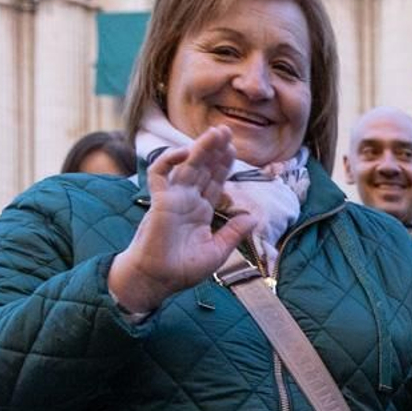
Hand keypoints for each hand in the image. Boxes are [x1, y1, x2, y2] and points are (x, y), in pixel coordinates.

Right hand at [108, 126, 253, 312]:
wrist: (157, 280)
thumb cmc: (183, 270)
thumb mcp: (218, 251)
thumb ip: (234, 233)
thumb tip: (253, 217)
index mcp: (200, 211)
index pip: (214, 181)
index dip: (223, 165)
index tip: (234, 149)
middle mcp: (187, 200)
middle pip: (203, 168)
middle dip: (214, 149)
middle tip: (227, 130)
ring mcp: (173, 198)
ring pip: (187, 165)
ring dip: (200, 148)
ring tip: (216, 133)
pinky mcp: (159, 200)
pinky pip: (160, 173)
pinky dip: (169, 159)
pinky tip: (186, 152)